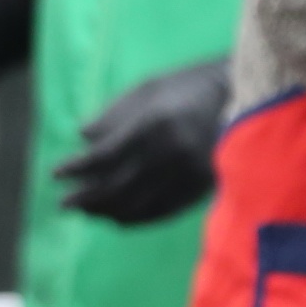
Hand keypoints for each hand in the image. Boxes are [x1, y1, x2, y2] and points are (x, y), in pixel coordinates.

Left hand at [55, 58, 229, 224]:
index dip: (78, 168)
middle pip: (117, 186)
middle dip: (87, 198)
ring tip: (87, 212)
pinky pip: (160, 212)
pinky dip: (135, 219)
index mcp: (154, 125)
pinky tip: (118, 219)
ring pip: (137, 203)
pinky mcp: (200, 189)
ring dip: (106, 211)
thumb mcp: (152, 87)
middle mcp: (168, 154)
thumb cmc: (193, 87)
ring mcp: (186, 175)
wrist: (248, 99)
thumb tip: (83, 136)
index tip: (57, 175)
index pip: (105, 156)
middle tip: (64, 204)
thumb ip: (116, 112)